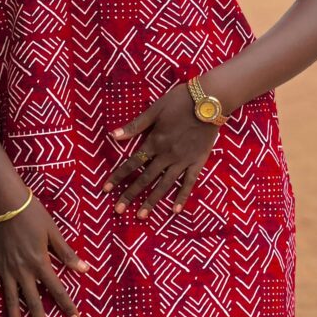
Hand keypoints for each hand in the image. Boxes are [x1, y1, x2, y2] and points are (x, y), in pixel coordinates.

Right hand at [0, 196, 88, 316]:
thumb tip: (84, 269)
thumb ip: (66, 253)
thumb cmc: (32, 214)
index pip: (58, 291)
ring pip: (12, 302)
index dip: (68, 307)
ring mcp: (5, 270)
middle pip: (35, 303)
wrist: (4, 201)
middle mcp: (23, 271)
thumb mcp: (53, 231)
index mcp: (40, 263)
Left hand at [102, 82, 219, 218]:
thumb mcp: (155, 109)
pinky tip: (174, 211)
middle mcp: (166, 155)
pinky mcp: (198, 162)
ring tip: (141, 216)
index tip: (105, 189)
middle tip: (118, 210)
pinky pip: (189, 183)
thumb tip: (112, 135)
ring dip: (152, 201)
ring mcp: (183, 161)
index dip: (118, 176)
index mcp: (155, 141)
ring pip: (164, 185)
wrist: (210, 101)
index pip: (132, 163)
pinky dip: (181, 197)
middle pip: (145, 178)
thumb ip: (135, 125)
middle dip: (130, 195)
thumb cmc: (180, 101)